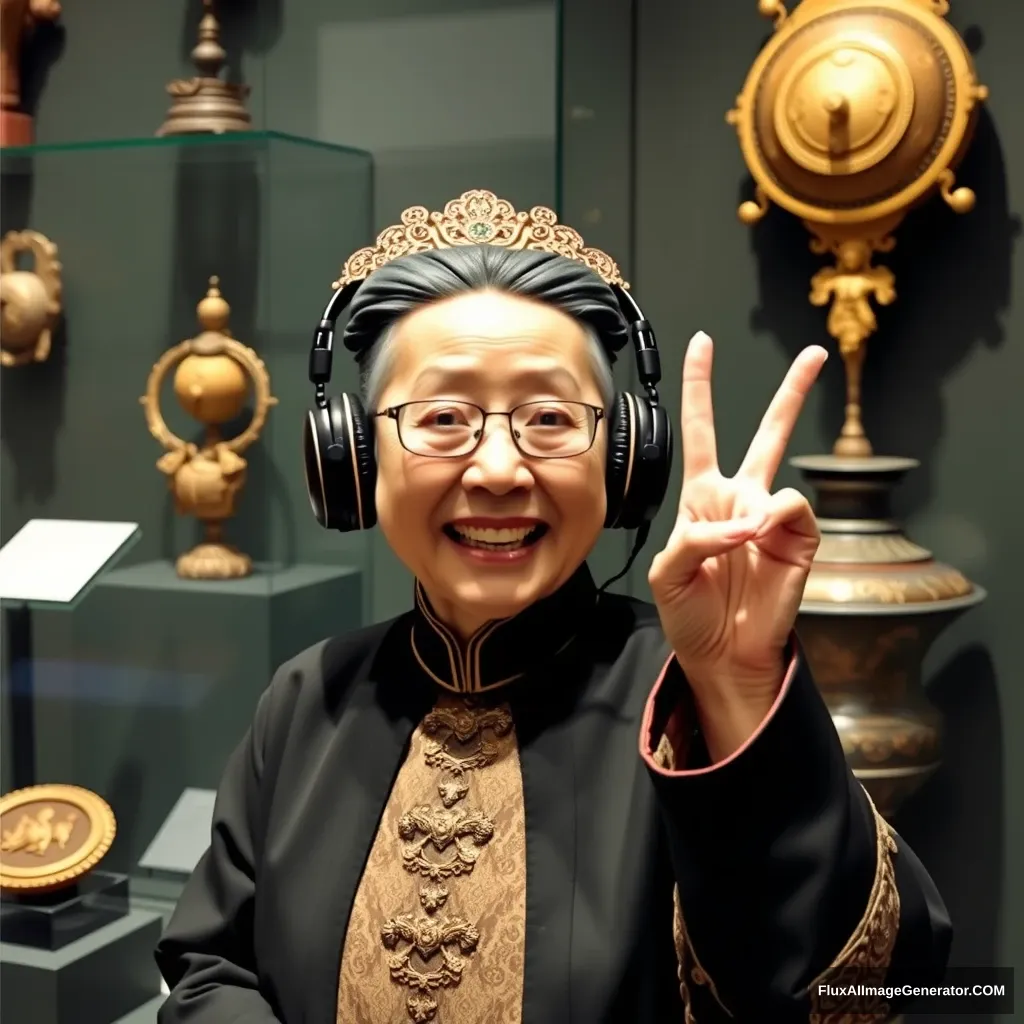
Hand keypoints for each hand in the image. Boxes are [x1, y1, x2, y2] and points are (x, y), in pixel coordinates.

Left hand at [648, 332, 825, 726]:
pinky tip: (759, 540)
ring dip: (749, 508)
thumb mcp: (666, 573)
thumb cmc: (688, 613)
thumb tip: (745, 521)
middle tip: (815, 354)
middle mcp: (740, 499)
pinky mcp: (800, 537)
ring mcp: (772, 517)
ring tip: (739, 546)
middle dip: (792, 393)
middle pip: (768, 432)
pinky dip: (770, 519)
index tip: (702, 343)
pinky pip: (790, 505)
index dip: (700, 387)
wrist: (722, 654)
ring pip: (781, 468)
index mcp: (702, 498)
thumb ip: (693, 538)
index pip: (701, 431)